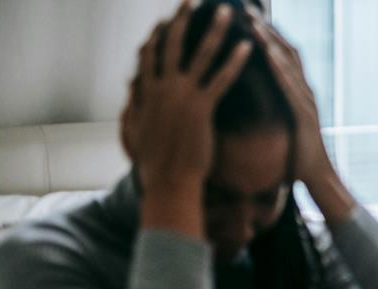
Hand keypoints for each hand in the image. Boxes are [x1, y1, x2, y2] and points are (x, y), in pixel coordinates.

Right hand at [121, 1, 250, 233]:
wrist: (168, 182)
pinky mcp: (201, 108)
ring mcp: (181, 96)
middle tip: (191, 0)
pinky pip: (221, 78)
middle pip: (172, 45)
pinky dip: (235, 61)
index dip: (157, 37)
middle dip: (182, 19)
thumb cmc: (153, 165)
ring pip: (200, 54)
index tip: (164, 21)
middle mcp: (162, 88)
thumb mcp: (134, 131)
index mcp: (146, 93)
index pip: (149, 56)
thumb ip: (133, 107)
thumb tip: (130, 92)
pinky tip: (247, 47)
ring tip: (227, 12)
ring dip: (214, 30)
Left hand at [251, 14, 356, 222]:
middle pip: (286, 50)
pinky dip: (279, 68)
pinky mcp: (305, 114)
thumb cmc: (297, 155)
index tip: (245, 16)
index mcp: (296, 91)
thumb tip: (252, 97)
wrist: (317, 177)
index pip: (281, 54)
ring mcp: (306, 101)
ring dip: (270, 42)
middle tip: (245, 8)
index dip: (265, 33)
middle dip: (266, 28)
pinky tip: (267, 55)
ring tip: (253, 23)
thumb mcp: (281, 124)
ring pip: (289, 64)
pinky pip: (291, 87)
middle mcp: (304, 90)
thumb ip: (272, 107)